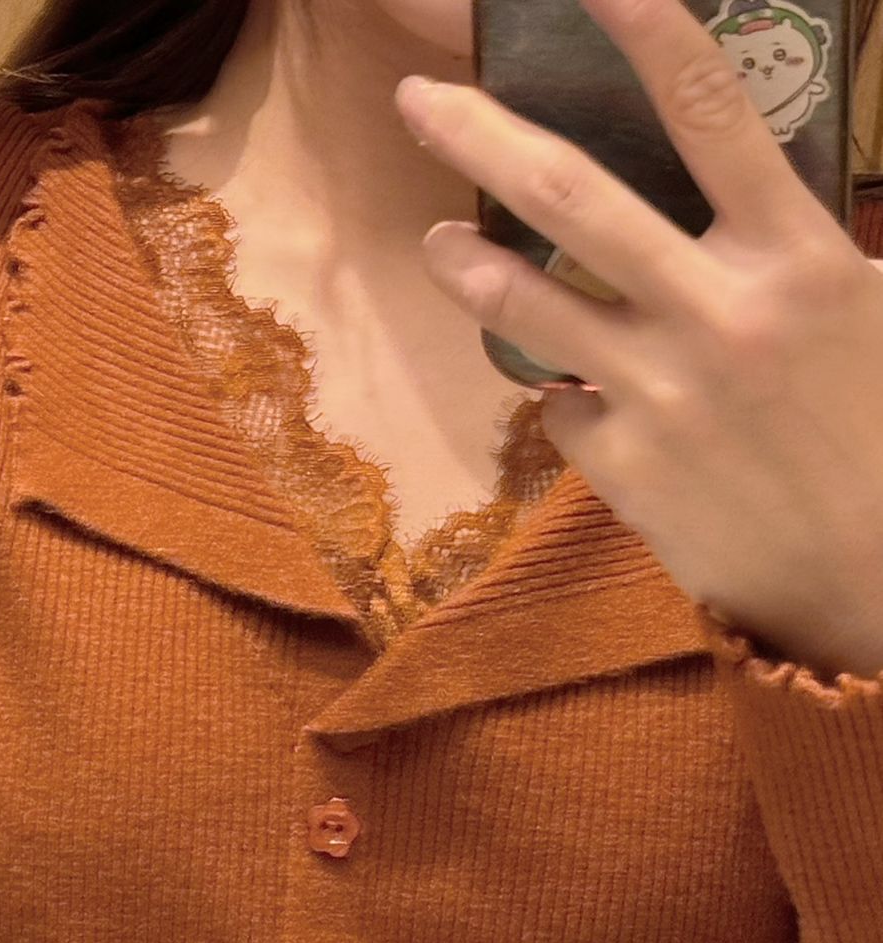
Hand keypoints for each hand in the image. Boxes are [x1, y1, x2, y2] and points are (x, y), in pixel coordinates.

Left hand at [394, 0, 882, 676]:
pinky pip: (563, 407)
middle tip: (419, 100)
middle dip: (482, 135)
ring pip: (532, 304)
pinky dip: (567, 394)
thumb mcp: (870, 311)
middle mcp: (722, 312)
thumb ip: (806, 243)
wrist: (874, 575)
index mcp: (798, 256)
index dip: (647, 29)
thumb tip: (751, 184)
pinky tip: (585, 399)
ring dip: (469, 264)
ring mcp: (663, 391)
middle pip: (575, 197)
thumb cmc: (881, 434)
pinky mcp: (626, 465)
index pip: (711, 111)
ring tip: (436, 241)